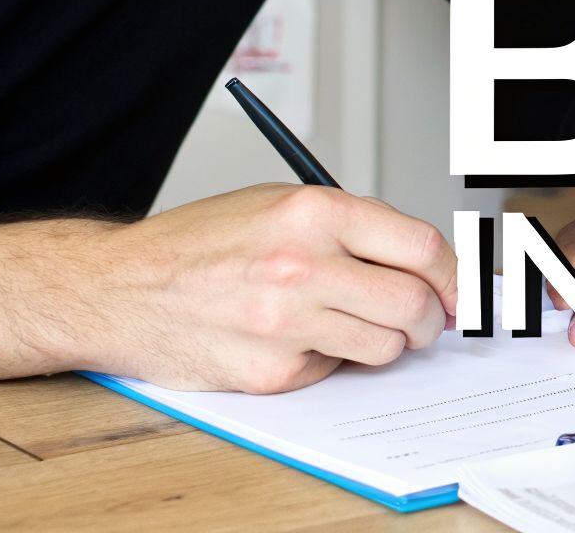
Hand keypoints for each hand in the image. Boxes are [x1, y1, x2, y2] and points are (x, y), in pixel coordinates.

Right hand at [89, 183, 455, 391]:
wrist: (119, 288)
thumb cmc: (201, 244)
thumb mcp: (279, 204)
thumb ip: (352, 226)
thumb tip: (424, 262)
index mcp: (314, 213)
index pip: (421, 248)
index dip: (451, 275)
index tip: (455, 289)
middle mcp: (303, 265)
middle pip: (414, 304)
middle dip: (430, 318)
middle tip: (425, 320)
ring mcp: (286, 323)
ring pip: (385, 346)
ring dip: (385, 342)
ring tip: (353, 325)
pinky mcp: (271, 371)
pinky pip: (334, 371)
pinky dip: (329, 361)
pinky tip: (294, 339)